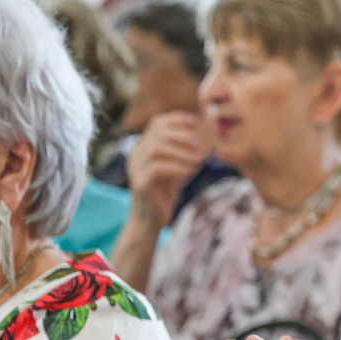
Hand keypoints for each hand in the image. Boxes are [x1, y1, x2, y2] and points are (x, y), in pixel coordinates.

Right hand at [126, 111, 211, 226]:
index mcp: (143, 147)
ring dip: (180, 151)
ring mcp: (136, 169)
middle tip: (198, 145)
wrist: (151, 220)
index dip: (176, 119)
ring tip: (197, 159)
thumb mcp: (177, 167)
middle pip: (157, 133)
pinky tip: (189, 172)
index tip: (195, 122)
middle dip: (181, 135)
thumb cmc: (165, 192)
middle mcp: (136, 155)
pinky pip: (157, 168)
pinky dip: (176, 167)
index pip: (157, 123)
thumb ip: (185, 153)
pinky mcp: (141, 183)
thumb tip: (204, 137)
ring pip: (156, 148)